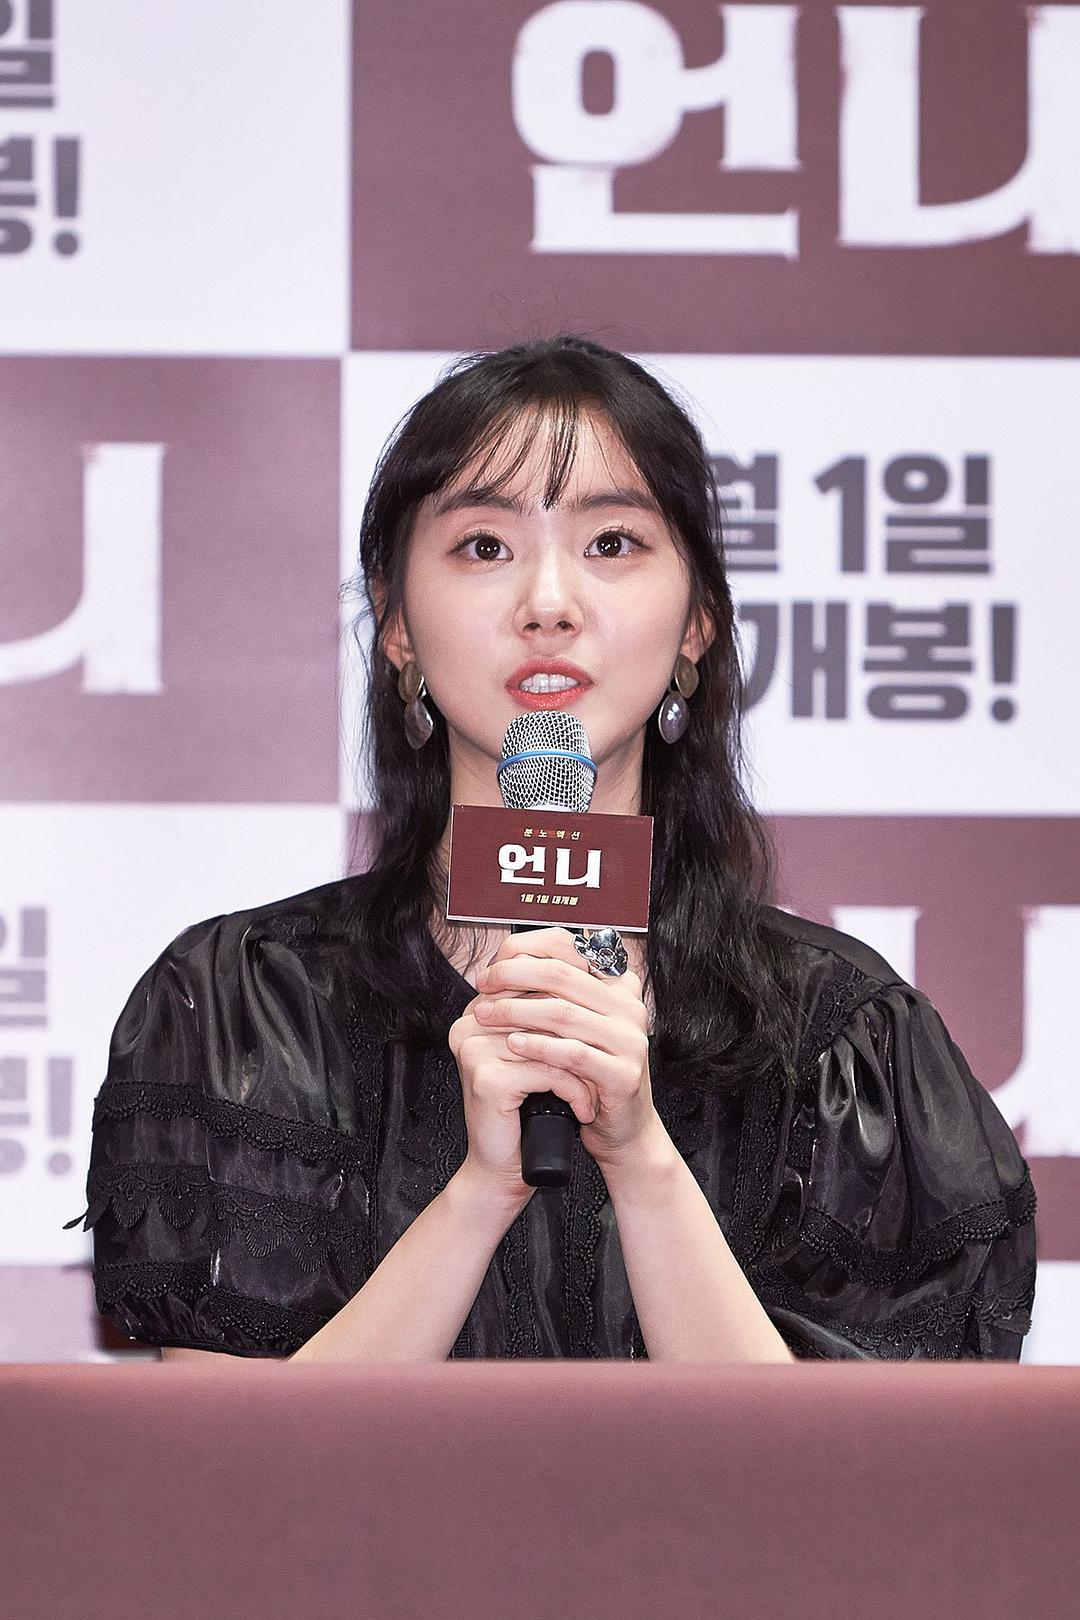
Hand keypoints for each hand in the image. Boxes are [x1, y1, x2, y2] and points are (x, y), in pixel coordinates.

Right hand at [447, 928, 591, 1205]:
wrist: (509, 1166)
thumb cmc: (531, 1109)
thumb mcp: (545, 1052)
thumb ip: (557, 1010)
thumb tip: (604, 963)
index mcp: (480, 1008)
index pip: (524, 962)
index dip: (570, 971)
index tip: (605, 998)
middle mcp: (471, 1021)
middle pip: (543, 1000)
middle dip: (583, 1030)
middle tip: (607, 1051)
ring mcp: (475, 1047)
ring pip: (551, 1038)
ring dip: (584, 1068)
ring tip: (598, 1088)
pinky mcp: (486, 1077)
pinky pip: (549, 1070)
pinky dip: (575, 1091)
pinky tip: (583, 1109)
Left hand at [468, 926, 657, 1173]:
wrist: (621, 1128)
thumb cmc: (590, 1074)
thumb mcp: (574, 1027)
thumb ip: (554, 995)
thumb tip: (503, 963)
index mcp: (618, 987)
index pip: (568, 952)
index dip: (524, 954)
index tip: (490, 970)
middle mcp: (629, 1007)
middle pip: (561, 976)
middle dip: (513, 978)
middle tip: (482, 987)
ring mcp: (630, 1040)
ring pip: (563, 1013)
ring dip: (516, 1012)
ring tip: (486, 1016)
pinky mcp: (624, 1075)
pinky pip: (573, 1054)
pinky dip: (538, 1047)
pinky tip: (513, 1044)